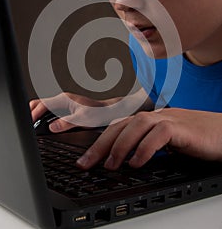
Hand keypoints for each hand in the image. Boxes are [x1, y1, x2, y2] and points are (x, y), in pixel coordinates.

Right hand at [30, 92, 107, 131]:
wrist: (107, 112)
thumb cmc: (98, 113)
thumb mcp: (82, 119)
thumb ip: (66, 123)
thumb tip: (52, 127)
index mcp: (65, 99)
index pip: (43, 104)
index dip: (34, 113)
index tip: (29, 122)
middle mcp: (63, 99)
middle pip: (41, 102)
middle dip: (31, 111)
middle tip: (26, 123)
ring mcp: (64, 103)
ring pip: (45, 106)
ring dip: (37, 113)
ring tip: (31, 124)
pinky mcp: (66, 108)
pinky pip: (50, 111)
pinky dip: (43, 116)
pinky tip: (42, 124)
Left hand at [76, 108, 221, 169]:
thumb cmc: (198, 138)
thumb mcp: (168, 143)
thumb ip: (148, 146)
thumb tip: (127, 160)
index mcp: (151, 120)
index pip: (120, 126)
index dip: (99, 140)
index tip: (85, 159)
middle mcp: (157, 116)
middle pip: (122, 123)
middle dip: (100, 144)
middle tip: (85, 164)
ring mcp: (170, 119)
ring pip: (137, 124)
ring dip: (120, 145)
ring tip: (110, 165)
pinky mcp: (183, 127)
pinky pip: (160, 133)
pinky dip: (146, 148)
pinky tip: (137, 162)